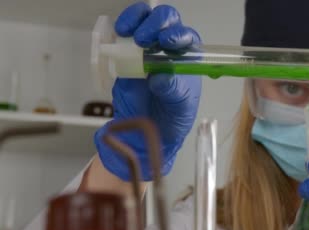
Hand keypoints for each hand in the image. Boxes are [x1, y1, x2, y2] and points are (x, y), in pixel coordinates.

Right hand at [94, 2, 201, 180]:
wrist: (147, 131)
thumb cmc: (173, 117)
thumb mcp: (180, 108)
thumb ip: (174, 91)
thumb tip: (162, 77)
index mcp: (188, 59)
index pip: (188, 37)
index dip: (178, 35)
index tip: (167, 42)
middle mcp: (169, 49)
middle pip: (168, 21)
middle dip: (156, 23)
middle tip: (143, 39)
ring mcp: (147, 48)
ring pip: (145, 19)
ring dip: (137, 19)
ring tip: (126, 32)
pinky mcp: (126, 52)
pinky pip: (124, 33)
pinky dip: (121, 27)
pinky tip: (118, 33)